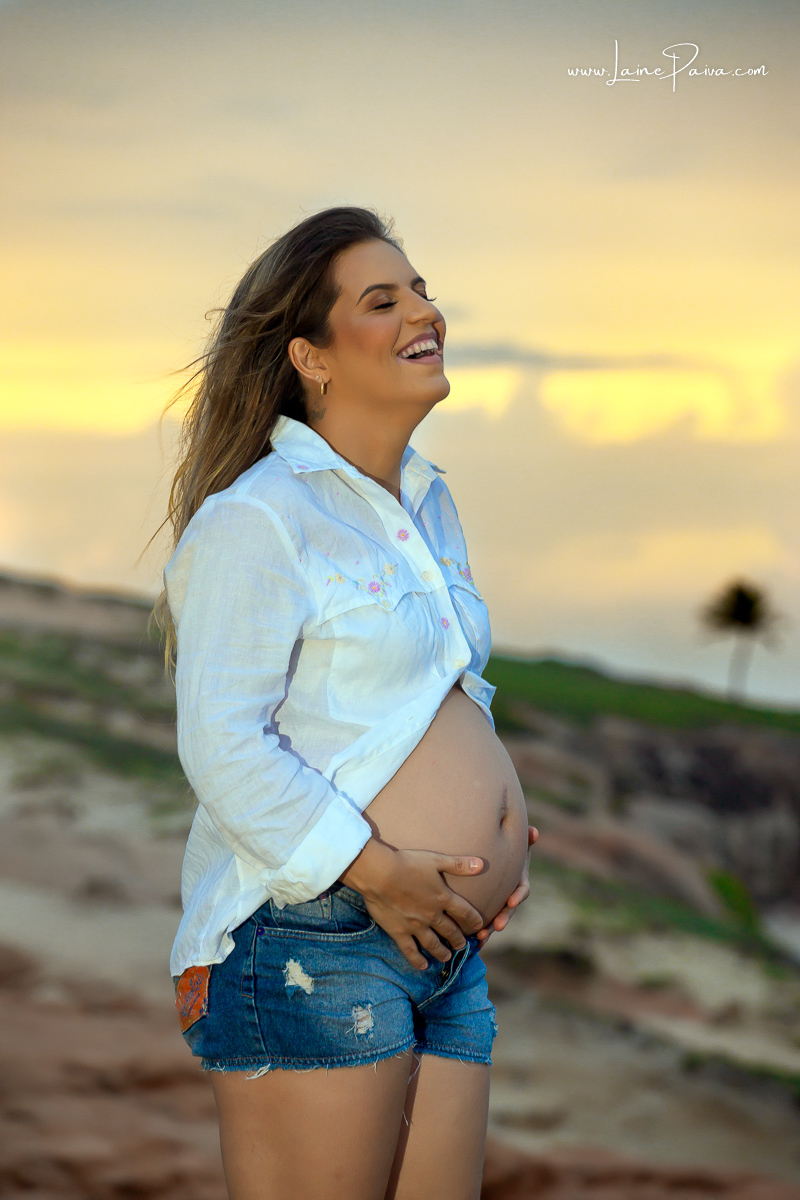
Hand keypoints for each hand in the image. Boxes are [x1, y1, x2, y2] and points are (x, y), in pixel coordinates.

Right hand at [339, 838, 485, 970]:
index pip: (464, 911)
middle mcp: (432, 915)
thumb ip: (459, 865)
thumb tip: (481, 865)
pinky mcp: (399, 932)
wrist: (380, 874)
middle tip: (462, 946)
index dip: (473, 919)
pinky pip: (410, 950)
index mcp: (443, 897)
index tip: (479, 925)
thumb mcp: (435, 859)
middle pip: (449, 930)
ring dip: (441, 952)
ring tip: (446, 957)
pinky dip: (417, 960)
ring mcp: (416, 926)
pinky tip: (423, 966)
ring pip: (433, 943)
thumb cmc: (407, 864)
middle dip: (458, 939)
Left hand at [475, 825, 537, 948]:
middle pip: (509, 909)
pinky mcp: (487, 911)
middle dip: (504, 917)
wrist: (489, 860)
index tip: (512, 901)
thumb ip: (524, 839)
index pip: (522, 890)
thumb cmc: (504, 850)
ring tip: (481, 936)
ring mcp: (499, 905)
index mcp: (518, 880)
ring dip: (490, 929)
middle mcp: (510, 896)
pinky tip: (472, 943)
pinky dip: (480, 934)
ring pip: (496, 920)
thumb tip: (533, 832)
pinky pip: (484, 924)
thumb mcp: (514, 844)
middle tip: (498, 925)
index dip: (518, 895)